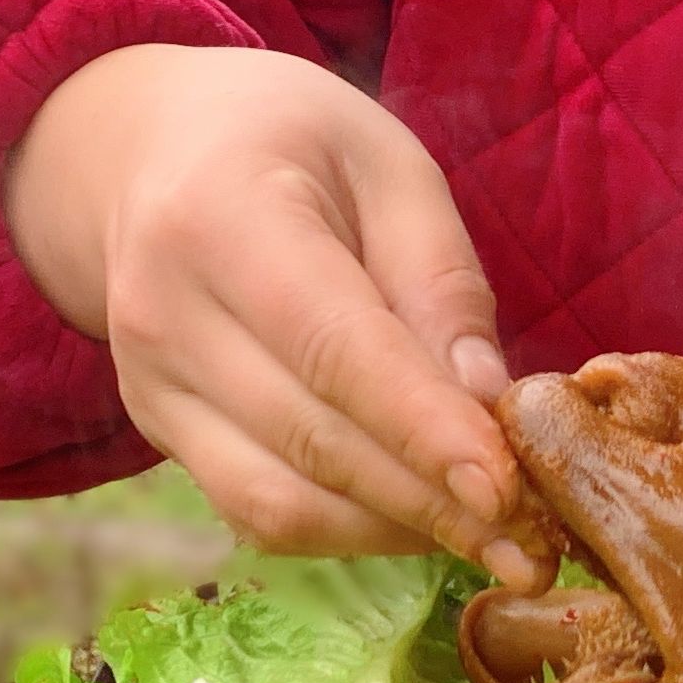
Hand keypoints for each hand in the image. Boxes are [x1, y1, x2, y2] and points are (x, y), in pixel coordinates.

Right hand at [3, 42, 543, 586]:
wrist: (150, 150)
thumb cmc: (290, 142)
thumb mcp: (387, 163)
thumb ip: (439, 279)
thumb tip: (489, 401)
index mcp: (221, 217)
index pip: (333, 346)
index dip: (421, 426)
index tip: (506, 485)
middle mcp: (164, 311)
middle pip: (310, 438)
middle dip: (429, 500)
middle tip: (534, 537)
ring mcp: (149, 383)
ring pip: (278, 499)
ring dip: (393, 531)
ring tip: (494, 540)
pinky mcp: (158, 430)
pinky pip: (254, 509)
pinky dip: (347, 529)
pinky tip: (420, 519)